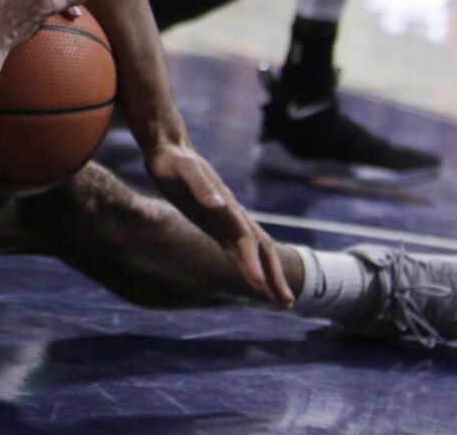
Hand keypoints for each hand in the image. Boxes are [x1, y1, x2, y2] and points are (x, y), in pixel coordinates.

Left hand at [145, 141, 292, 308]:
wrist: (169, 152)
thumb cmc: (174, 162)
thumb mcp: (184, 170)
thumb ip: (200, 186)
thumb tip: (219, 204)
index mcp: (228, 207)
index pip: (246, 239)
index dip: (252, 261)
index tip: (259, 285)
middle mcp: (233, 216)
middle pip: (261, 250)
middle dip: (274, 276)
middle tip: (287, 304)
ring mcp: (227, 221)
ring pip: (254, 253)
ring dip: (268, 277)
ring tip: (281, 303)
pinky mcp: (216, 225)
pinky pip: (237, 251)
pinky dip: (249, 268)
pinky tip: (255, 283)